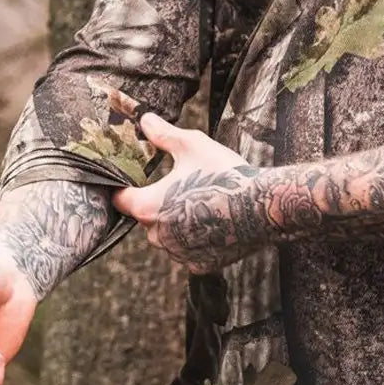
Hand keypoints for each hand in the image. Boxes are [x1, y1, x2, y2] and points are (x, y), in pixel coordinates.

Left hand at [113, 112, 258, 272]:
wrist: (262, 205)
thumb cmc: (224, 173)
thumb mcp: (192, 145)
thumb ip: (163, 135)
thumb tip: (145, 119)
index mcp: (149, 207)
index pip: (121, 200)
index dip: (125, 188)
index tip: (135, 179)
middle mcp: (158, 237)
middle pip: (147, 217)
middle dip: (159, 202)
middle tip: (183, 185)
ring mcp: (179, 254)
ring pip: (168, 236)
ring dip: (177, 222)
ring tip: (204, 201)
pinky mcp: (199, 265)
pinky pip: (189, 251)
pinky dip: (197, 239)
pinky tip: (215, 221)